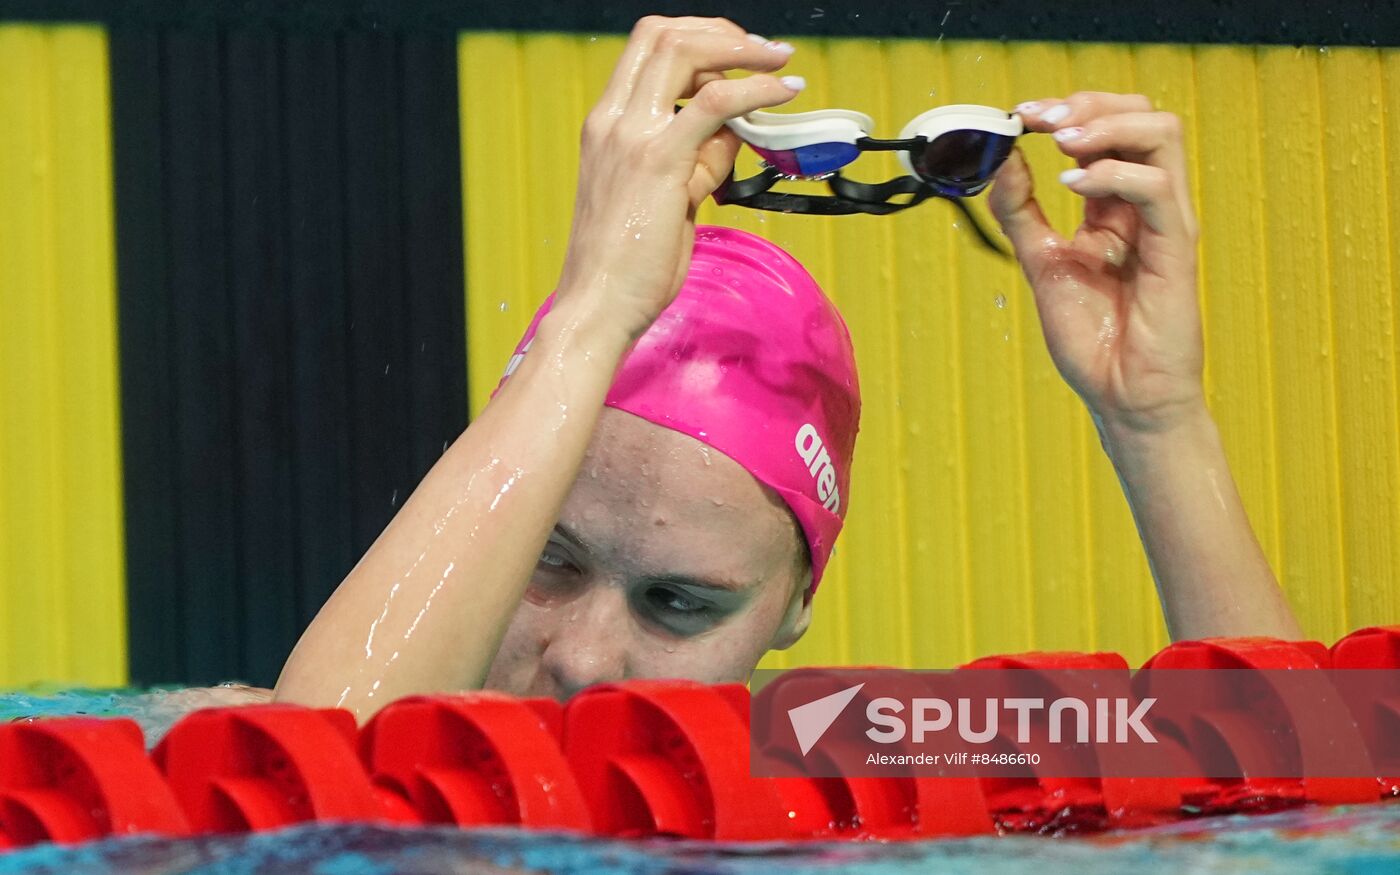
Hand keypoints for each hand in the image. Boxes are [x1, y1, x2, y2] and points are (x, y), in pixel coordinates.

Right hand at [556, 16, 800, 341]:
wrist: (596, 307)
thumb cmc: (625, 267)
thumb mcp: (666, 199)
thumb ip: (696, 161)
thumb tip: (735, 134)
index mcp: (605, 125)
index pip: (646, 48)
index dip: (698, 39)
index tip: (737, 56)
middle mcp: (612, 121)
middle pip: (663, 34)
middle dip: (720, 33)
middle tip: (762, 52)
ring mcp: (631, 137)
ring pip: (684, 51)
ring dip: (740, 49)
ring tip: (778, 62)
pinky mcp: (659, 162)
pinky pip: (714, 103)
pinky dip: (756, 88)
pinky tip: (783, 93)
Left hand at [990, 92, 1203, 435]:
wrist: (1121, 395)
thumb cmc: (1094, 339)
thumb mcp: (1041, 262)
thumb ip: (1021, 212)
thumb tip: (1003, 158)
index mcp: (1115, 205)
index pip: (1107, 130)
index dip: (1068, 111)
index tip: (1022, 115)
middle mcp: (1146, 205)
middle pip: (1142, 116)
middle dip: (1089, 104)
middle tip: (1042, 118)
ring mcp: (1166, 222)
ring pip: (1162, 135)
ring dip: (1107, 125)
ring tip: (1061, 142)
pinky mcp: (1176, 248)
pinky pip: (1157, 189)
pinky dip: (1113, 174)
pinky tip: (1072, 186)